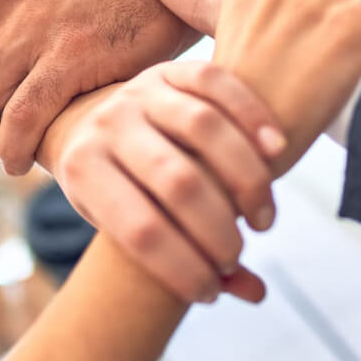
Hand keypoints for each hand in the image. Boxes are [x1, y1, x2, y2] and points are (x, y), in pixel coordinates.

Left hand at [41, 61, 287, 304]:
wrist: (89, 123)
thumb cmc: (115, 189)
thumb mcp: (124, 225)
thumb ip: (183, 258)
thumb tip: (255, 292)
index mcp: (82, 169)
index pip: (140, 231)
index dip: (182, 269)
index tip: (209, 292)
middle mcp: (106, 124)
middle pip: (177, 181)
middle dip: (218, 229)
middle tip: (238, 252)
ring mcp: (139, 90)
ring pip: (203, 128)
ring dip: (246, 179)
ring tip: (263, 218)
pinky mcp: (169, 68)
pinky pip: (217, 82)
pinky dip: (252, 115)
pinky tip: (278, 151)